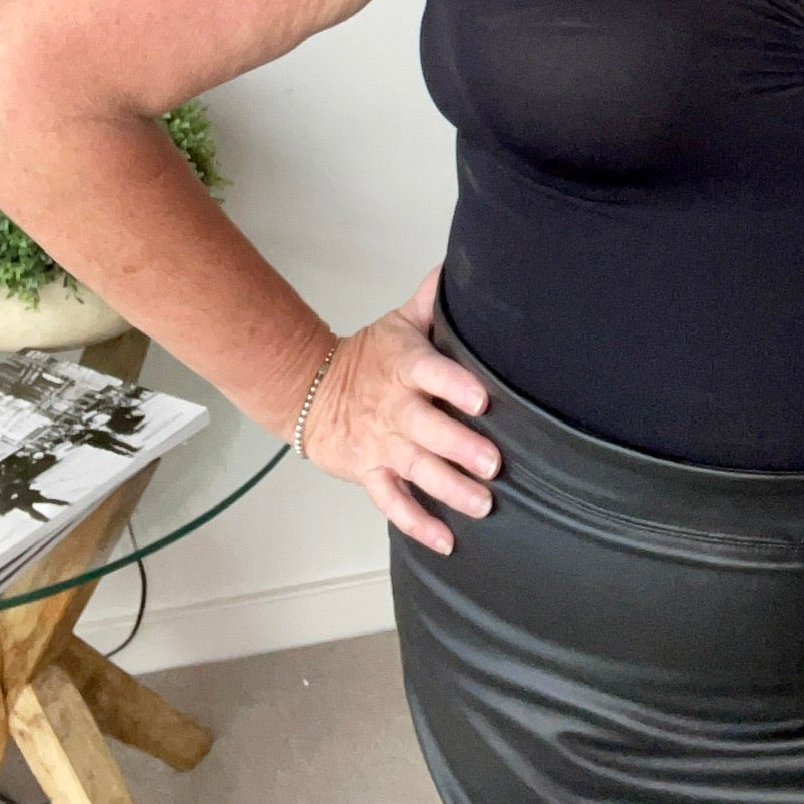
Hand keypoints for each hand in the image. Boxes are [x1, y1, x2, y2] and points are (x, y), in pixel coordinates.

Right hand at [299, 262, 502, 555]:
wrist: (310, 390)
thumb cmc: (367, 357)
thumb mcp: (399, 322)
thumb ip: (432, 299)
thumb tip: (460, 263)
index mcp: (405, 368)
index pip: (431, 374)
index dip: (456, 386)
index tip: (483, 400)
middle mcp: (395, 409)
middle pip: (429, 431)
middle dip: (461, 448)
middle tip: (494, 463)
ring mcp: (382, 445)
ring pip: (417, 471)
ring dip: (449, 489)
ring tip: (483, 503)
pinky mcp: (370, 473)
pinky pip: (393, 503)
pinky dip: (418, 523)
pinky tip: (447, 540)